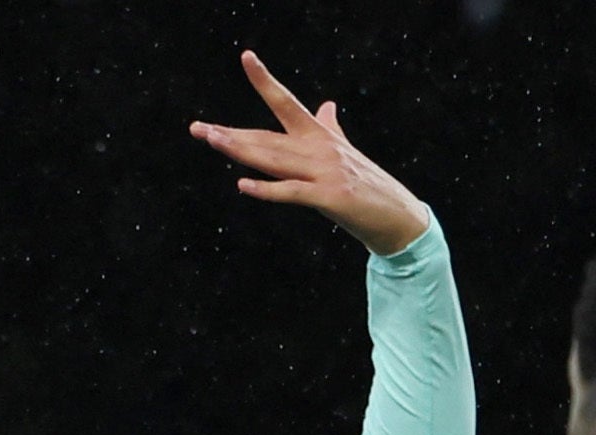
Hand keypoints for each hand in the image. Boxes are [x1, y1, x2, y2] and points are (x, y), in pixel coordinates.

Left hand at [190, 50, 431, 256]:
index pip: (286, 101)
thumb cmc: (368, 186)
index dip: (265, 80)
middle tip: (198, 128)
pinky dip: (266, 190)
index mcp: (319, 135)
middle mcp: (318, 149)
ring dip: (240, 151)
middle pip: (266, 137)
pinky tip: (243, 186)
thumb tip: (328, 104)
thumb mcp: (346, 152)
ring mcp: (324, 172)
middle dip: (231, 134)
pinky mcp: (330, 198)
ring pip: (273, 160)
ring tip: (212, 140)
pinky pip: (291, 192)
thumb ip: (331, 127)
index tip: (247, 57)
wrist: (397, 217)